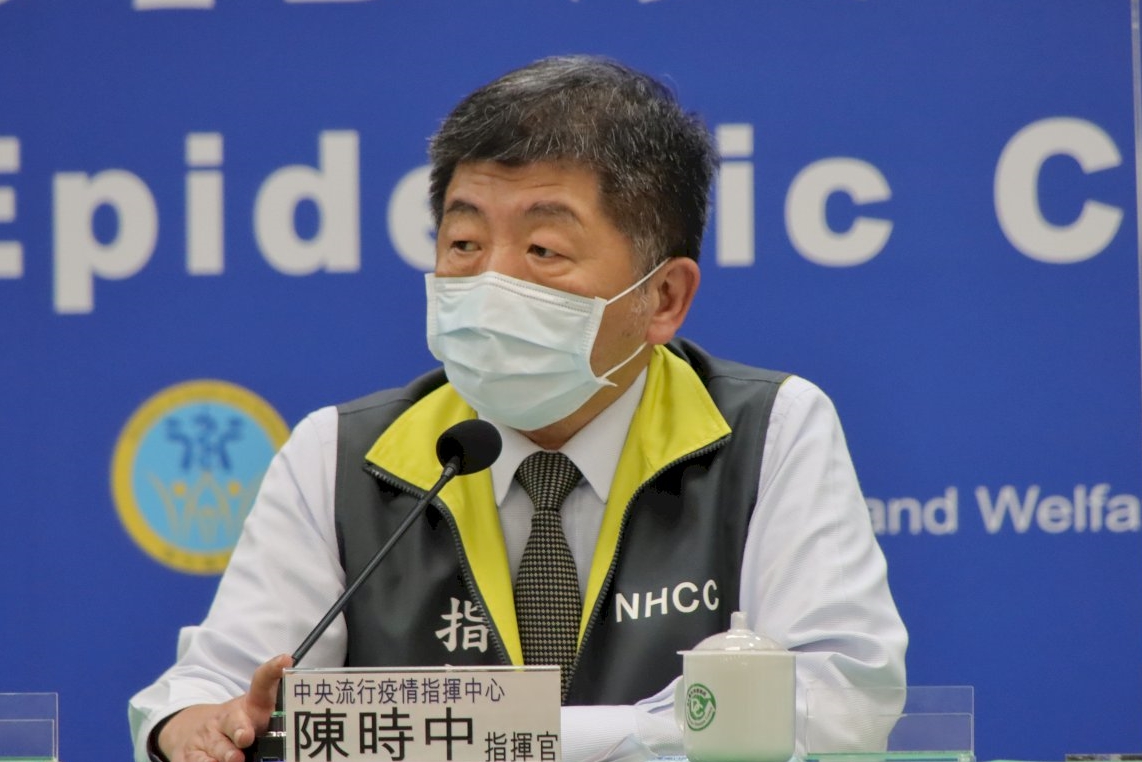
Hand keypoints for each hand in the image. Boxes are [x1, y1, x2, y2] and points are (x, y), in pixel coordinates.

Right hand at [157, 654, 292, 761]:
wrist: (195, 732)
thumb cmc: (240, 727)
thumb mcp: (258, 717)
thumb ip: (278, 718)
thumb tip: (306, 724)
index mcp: (250, 706)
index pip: (262, 682)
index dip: (273, 670)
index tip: (285, 661)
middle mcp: (227, 719)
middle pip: (234, 720)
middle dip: (240, 728)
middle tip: (246, 736)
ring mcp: (207, 736)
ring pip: (215, 745)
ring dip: (224, 753)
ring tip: (235, 758)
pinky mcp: (190, 754)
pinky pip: (197, 761)